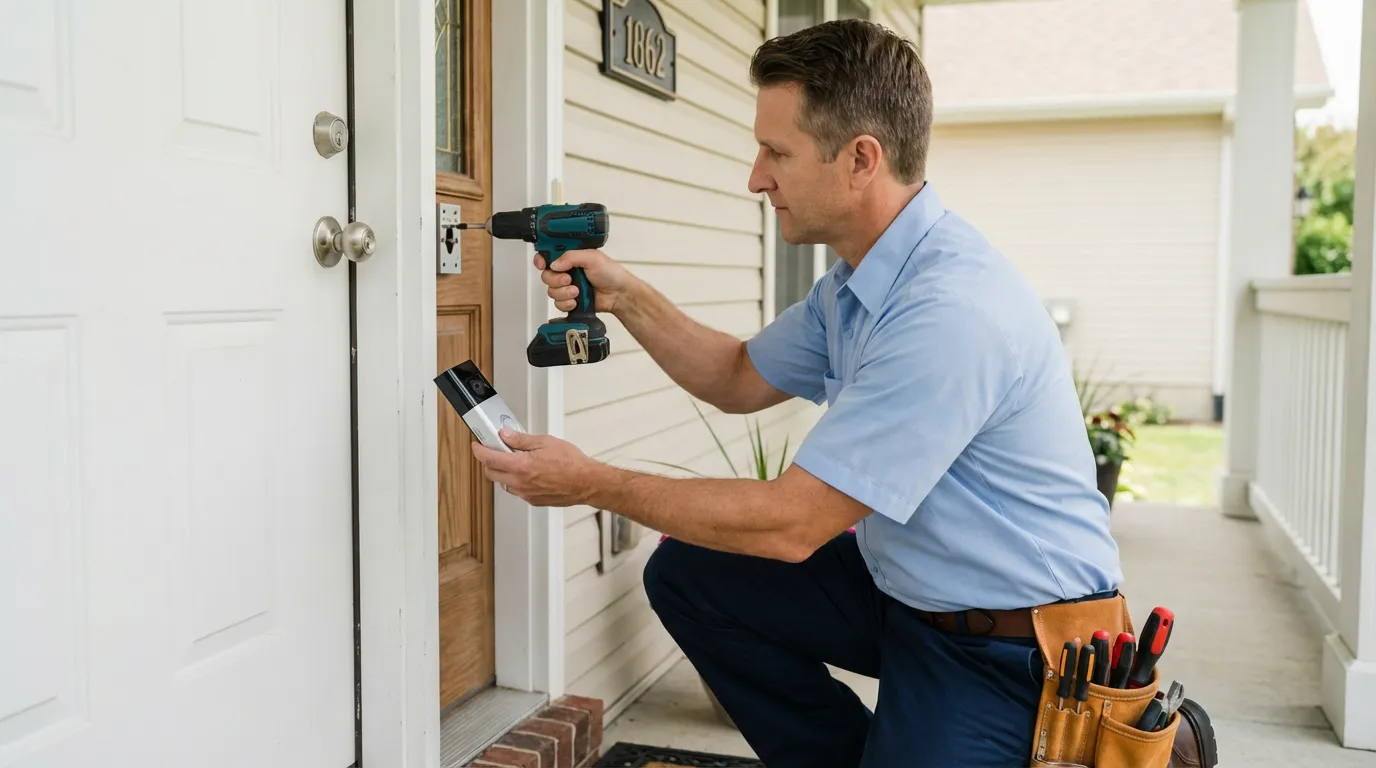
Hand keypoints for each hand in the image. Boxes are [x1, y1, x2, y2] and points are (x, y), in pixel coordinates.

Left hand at [471, 429, 603, 506]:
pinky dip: (517, 481)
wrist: (587, 483)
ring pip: (504, 483)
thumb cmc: (571, 463)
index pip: (489, 459)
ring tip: (516, 461)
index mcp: (520, 466)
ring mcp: (526, 494)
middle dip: (489, 461)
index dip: (479, 451)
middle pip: (491, 474)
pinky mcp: (533, 501)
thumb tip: (505, 435)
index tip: (476, 446)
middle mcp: (520, 483)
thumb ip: (521, 440)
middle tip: (496, 451)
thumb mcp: (545, 442)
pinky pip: (517, 491)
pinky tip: (529, 472)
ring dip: (503, 472)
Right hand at [536, 248, 635, 313]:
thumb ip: (571, 257)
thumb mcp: (592, 258)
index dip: (541, 260)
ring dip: (563, 292)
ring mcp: (567, 287)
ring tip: (577, 291)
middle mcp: (567, 271)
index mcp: (571, 257)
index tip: (542, 264)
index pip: (548, 256)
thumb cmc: (611, 274)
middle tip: (568, 279)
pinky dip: (566, 303)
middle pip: (546, 275)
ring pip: (551, 291)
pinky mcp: (570, 300)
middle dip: (555, 279)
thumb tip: (554, 264)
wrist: (619, 295)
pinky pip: (558, 304)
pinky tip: (576, 301)